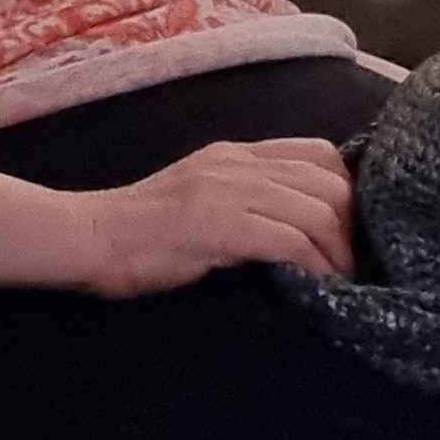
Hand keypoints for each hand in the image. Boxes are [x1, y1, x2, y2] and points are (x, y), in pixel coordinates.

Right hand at [79, 138, 353, 297]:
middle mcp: (236, 162)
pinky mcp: (219, 224)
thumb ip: (242, 199)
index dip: (346, 188)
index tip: (346, 228)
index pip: (318, 152)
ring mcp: (227, 190)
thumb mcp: (198, 198)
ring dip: (340, 250)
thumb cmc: (138, 232)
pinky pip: (291, 241)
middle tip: (352, 261)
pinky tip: (319, 286)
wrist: (87, 237)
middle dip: (352, 224)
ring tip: (342, 278)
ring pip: (318, 208)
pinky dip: (315, 265)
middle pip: (328, 181)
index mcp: (233, 154)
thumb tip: (293, 226)